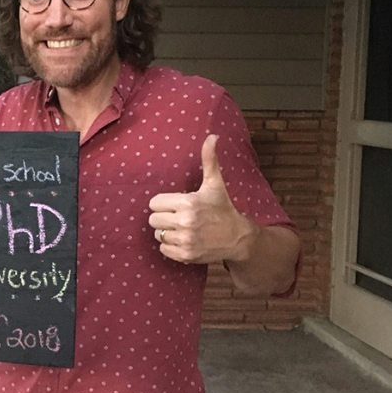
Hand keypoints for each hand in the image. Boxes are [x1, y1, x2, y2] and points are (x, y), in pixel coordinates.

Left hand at [147, 134, 254, 263]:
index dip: (164, 203)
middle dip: (164, 217)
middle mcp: (185, 223)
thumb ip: (209, 160)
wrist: (238, 238)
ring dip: (167, 232)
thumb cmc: (222, 208)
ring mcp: (185, 241)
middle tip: (178, 216)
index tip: (176, 204)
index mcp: (188, 203)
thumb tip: (212, 137)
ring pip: (158, 235)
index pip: (154, 203)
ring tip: (182, 228)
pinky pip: (163, 250)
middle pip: (153, 220)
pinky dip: (170, 246)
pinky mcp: (186, 256)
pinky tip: (184, 240)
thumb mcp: (215, 184)